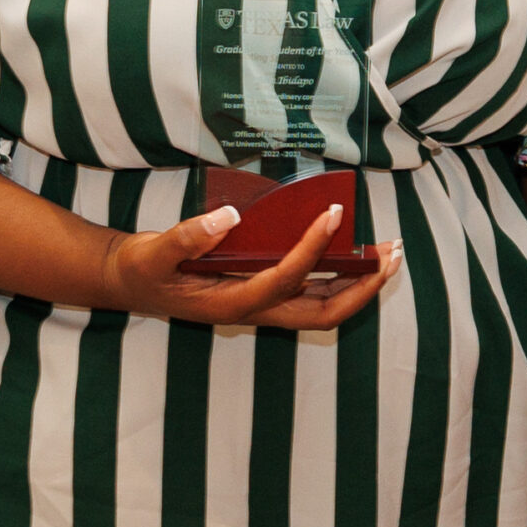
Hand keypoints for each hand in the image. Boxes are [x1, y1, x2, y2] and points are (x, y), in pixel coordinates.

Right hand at [100, 201, 401, 330]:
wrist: (133, 285)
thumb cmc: (144, 269)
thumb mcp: (153, 252)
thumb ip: (187, 237)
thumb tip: (227, 215)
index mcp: (231, 303)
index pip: (284, 280)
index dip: (311, 250)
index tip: (331, 214)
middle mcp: (256, 310)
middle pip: (323, 312)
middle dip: (363, 287)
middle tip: (393, 254)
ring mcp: (264, 307)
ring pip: (325, 307)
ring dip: (361, 284)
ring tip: (390, 253)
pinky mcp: (266, 296)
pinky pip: (315, 294)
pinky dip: (343, 277)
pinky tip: (358, 252)